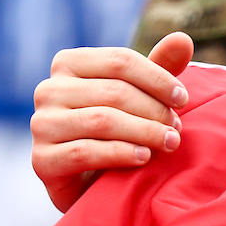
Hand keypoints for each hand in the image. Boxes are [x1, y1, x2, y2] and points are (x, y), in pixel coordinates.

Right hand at [31, 33, 194, 212]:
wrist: (89, 187)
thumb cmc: (117, 135)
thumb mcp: (138, 99)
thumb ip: (158, 70)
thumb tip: (184, 38)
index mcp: (69, 64)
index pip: (120, 60)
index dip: (157, 78)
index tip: (183, 99)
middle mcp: (48, 90)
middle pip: (114, 92)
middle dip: (154, 110)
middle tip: (177, 130)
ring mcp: (41, 124)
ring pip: (102, 121)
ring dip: (144, 132)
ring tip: (169, 143)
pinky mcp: (42, 160)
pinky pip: (85, 152)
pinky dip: (120, 154)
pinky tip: (144, 158)